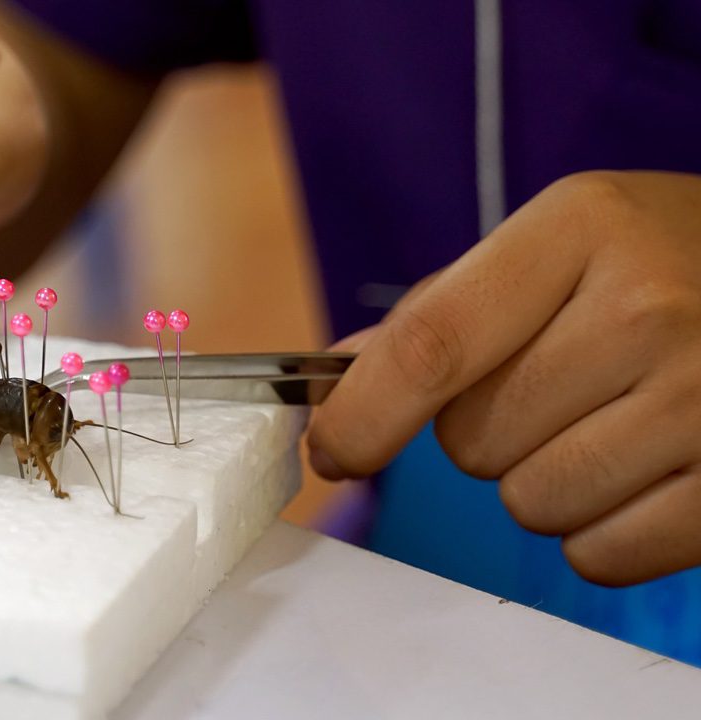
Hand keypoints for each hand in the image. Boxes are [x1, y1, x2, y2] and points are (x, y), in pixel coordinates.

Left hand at [308, 171, 700, 585]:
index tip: (330, 451)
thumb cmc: (668, 260)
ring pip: (531, 504)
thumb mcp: (565, 240)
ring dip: (545, 481)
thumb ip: (447, 309)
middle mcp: (648, 307)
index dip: (361, 415)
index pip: (431, 346)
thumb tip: (339, 381)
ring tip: (610, 420)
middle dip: (485, 431)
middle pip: (471, 440)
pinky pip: (601, 555)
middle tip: (558, 386)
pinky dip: (603, 531)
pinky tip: (646, 468)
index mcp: (581, 228)